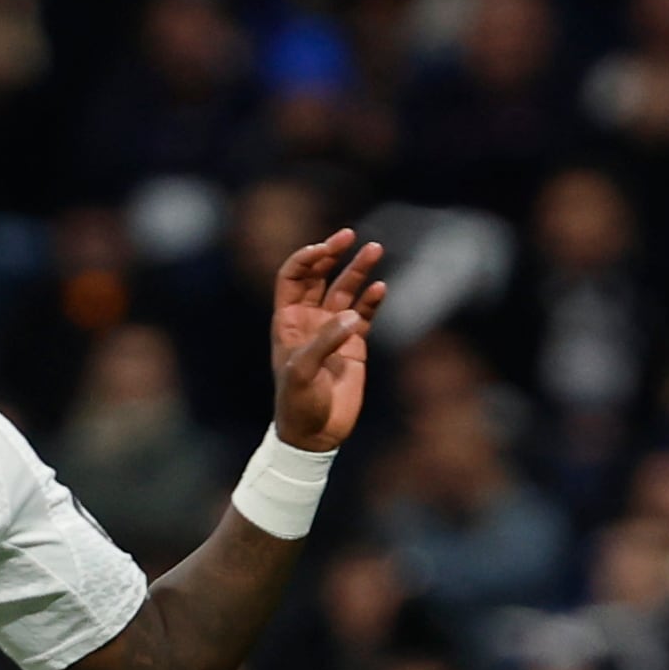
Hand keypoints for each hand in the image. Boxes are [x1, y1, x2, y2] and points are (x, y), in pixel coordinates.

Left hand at [269, 228, 386, 452]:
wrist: (315, 434)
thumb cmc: (298, 404)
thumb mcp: (303, 373)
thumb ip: (325, 343)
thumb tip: (351, 317)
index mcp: (287, 321)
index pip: (293, 278)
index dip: (307, 259)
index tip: (325, 249)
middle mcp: (309, 320)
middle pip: (319, 276)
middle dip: (332, 254)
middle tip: (349, 236)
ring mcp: (333, 330)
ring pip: (346, 290)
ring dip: (359, 270)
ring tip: (374, 250)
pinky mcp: (355, 343)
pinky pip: (365, 312)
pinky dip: (372, 299)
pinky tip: (381, 287)